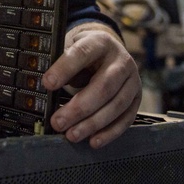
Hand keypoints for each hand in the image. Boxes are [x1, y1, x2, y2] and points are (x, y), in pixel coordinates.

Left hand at [42, 24, 140, 148]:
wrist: (110, 52)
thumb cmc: (86, 54)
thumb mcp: (73, 48)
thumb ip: (63, 65)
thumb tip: (46, 87)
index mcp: (101, 42)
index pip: (83, 53)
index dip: (65, 69)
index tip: (47, 84)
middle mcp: (121, 60)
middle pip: (103, 86)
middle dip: (79, 108)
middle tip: (58, 122)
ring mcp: (132, 80)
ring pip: (116, 105)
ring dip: (92, 124)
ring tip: (72, 135)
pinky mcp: (137, 98)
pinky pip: (126, 118)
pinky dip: (110, 132)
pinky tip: (93, 140)